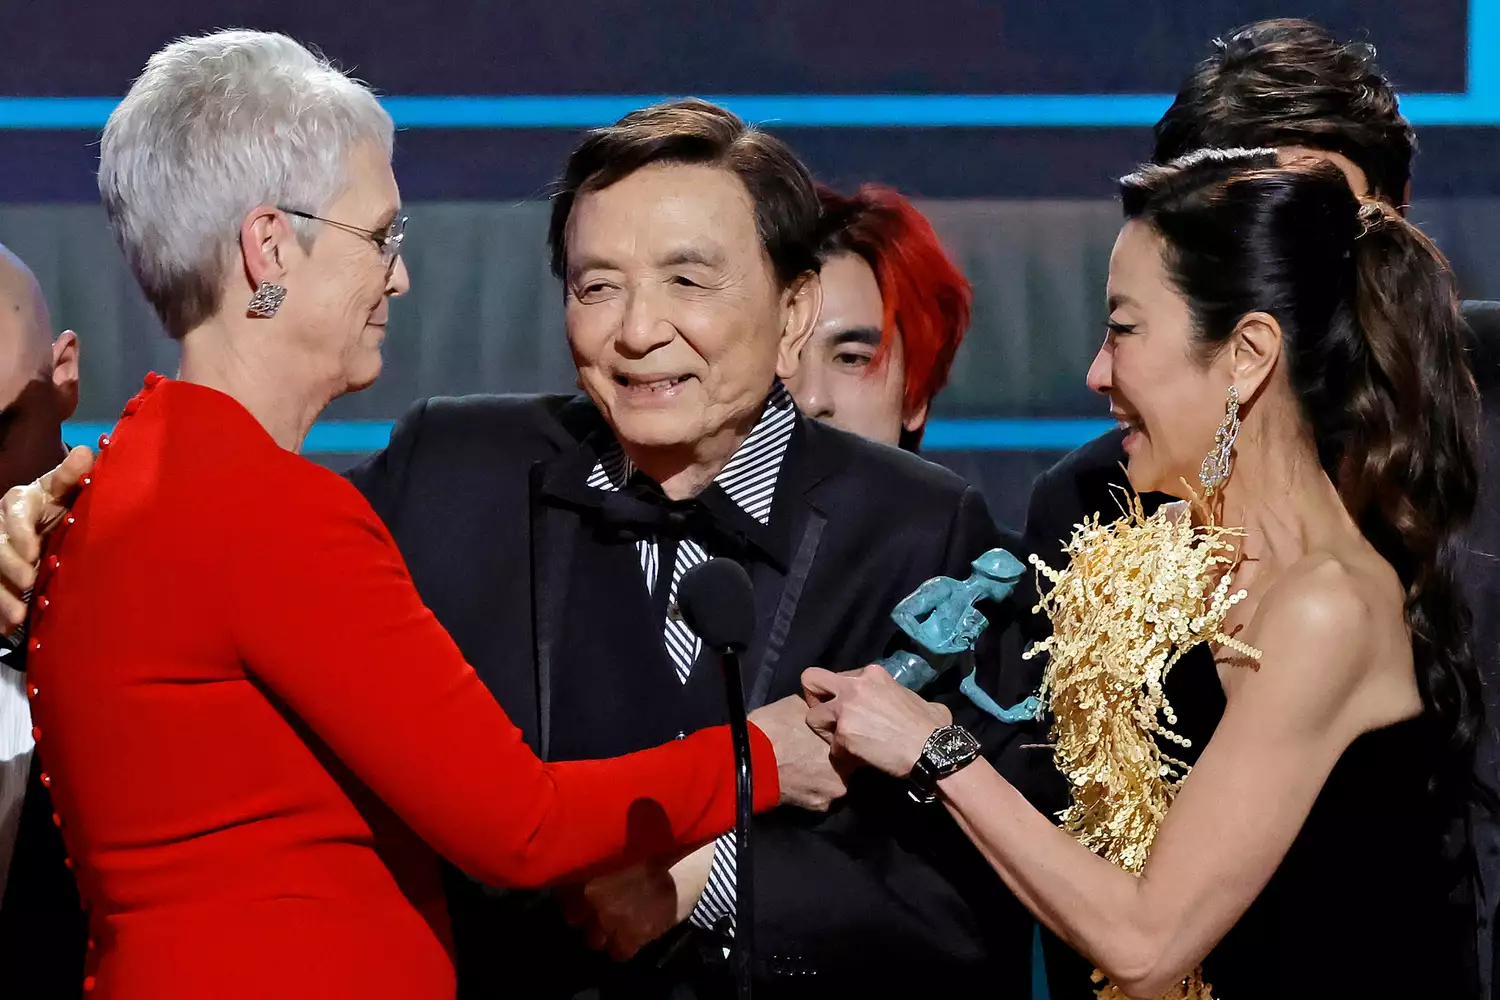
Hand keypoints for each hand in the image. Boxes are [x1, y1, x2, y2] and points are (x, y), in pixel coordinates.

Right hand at [0, 446, 93, 634]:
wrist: (46, 527)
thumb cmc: (59, 506)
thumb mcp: (64, 492)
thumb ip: (72, 478)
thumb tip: (88, 453)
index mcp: (21, 501)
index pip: (16, 514)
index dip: (20, 533)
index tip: (32, 553)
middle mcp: (2, 524)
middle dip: (9, 566)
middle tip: (26, 582)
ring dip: (0, 595)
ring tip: (16, 617)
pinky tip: (5, 628)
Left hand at [564, 844, 714, 960]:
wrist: (687, 866)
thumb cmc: (658, 843)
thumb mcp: (623, 839)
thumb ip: (602, 849)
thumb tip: (590, 841)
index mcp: (587, 871)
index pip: (562, 892)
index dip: (570, 893)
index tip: (578, 891)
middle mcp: (592, 899)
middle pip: (574, 918)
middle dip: (585, 915)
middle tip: (598, 907)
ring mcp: (611, 921)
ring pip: (594, 940)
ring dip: (602, 933)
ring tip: (615, 924)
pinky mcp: (632, 938)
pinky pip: (618, 953)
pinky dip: (624, 946)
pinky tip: (632, 936)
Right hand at [748, 693, 846, 811]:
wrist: (750, 761)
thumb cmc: (774, 729)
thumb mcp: (799, 706)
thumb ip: (817, 713)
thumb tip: (820, 709)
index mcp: (845, 743)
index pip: (853, 743)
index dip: (840, 739)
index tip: (827, 736)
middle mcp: (846, 771)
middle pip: (846, 764)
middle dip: (832, 759)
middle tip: (813, 752)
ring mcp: (832, 792)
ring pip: (832, 782)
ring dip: (821, 776)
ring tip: (802, 766)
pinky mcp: (817, 807)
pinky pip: (818, 796)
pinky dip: (809, 790)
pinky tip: (795, 780)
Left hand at [802, 665, 951, 778]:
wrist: (932, 749)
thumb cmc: (931, 725)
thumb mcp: (913, 697)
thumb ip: (896, 693)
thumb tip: (902, 702)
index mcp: (871, 674)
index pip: (839, 676)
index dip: (842, 694)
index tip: (852, 709)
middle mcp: (853, 686)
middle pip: (811, 680)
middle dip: (814, 698)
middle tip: (826, 717)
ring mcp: (845, 710)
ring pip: (813, 717)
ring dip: (826, 731)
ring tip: (844, 743)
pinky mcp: (843, 735)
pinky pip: (832, 748)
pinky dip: (845, 756)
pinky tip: (860, 759)